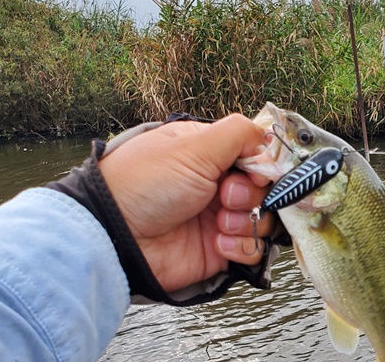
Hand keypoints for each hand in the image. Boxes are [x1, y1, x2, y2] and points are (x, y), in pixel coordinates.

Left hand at [98, 114, 274, 292]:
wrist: (116, 236)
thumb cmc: (145, 182)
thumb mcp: (192, 146)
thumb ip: (238, 134)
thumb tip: (268, 138)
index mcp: (210, 154)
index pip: (255, 155)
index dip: (262, 164)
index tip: (253, 170)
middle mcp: (217, 185)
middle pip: (264, 188)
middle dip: (251, 193)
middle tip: (225, 196)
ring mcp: (219, 219)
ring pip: (264, 218)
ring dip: (248, 220)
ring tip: (220, 223)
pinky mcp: (219, 251)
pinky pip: (252, 248)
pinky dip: (242, 246)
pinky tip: (217, 243)